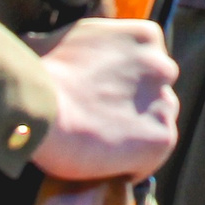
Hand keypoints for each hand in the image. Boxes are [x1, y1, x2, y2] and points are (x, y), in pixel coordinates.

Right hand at [27, 18, 180, 179]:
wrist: (39, 106)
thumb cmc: (40, 72)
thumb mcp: (66, 38)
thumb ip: (85, 42)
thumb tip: (53, 43)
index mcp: (146, 37)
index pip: (146, 64)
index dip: (124, 83)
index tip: (101, 96)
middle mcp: (163, 67)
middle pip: (155, 93)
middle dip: (134, 107)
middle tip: (100, 122)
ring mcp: (164, 104)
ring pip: (156, 124)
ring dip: (134, 136)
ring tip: (99, 148)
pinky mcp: (162, 139)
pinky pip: (150, 159)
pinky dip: (130, 167)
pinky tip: (103, 167)